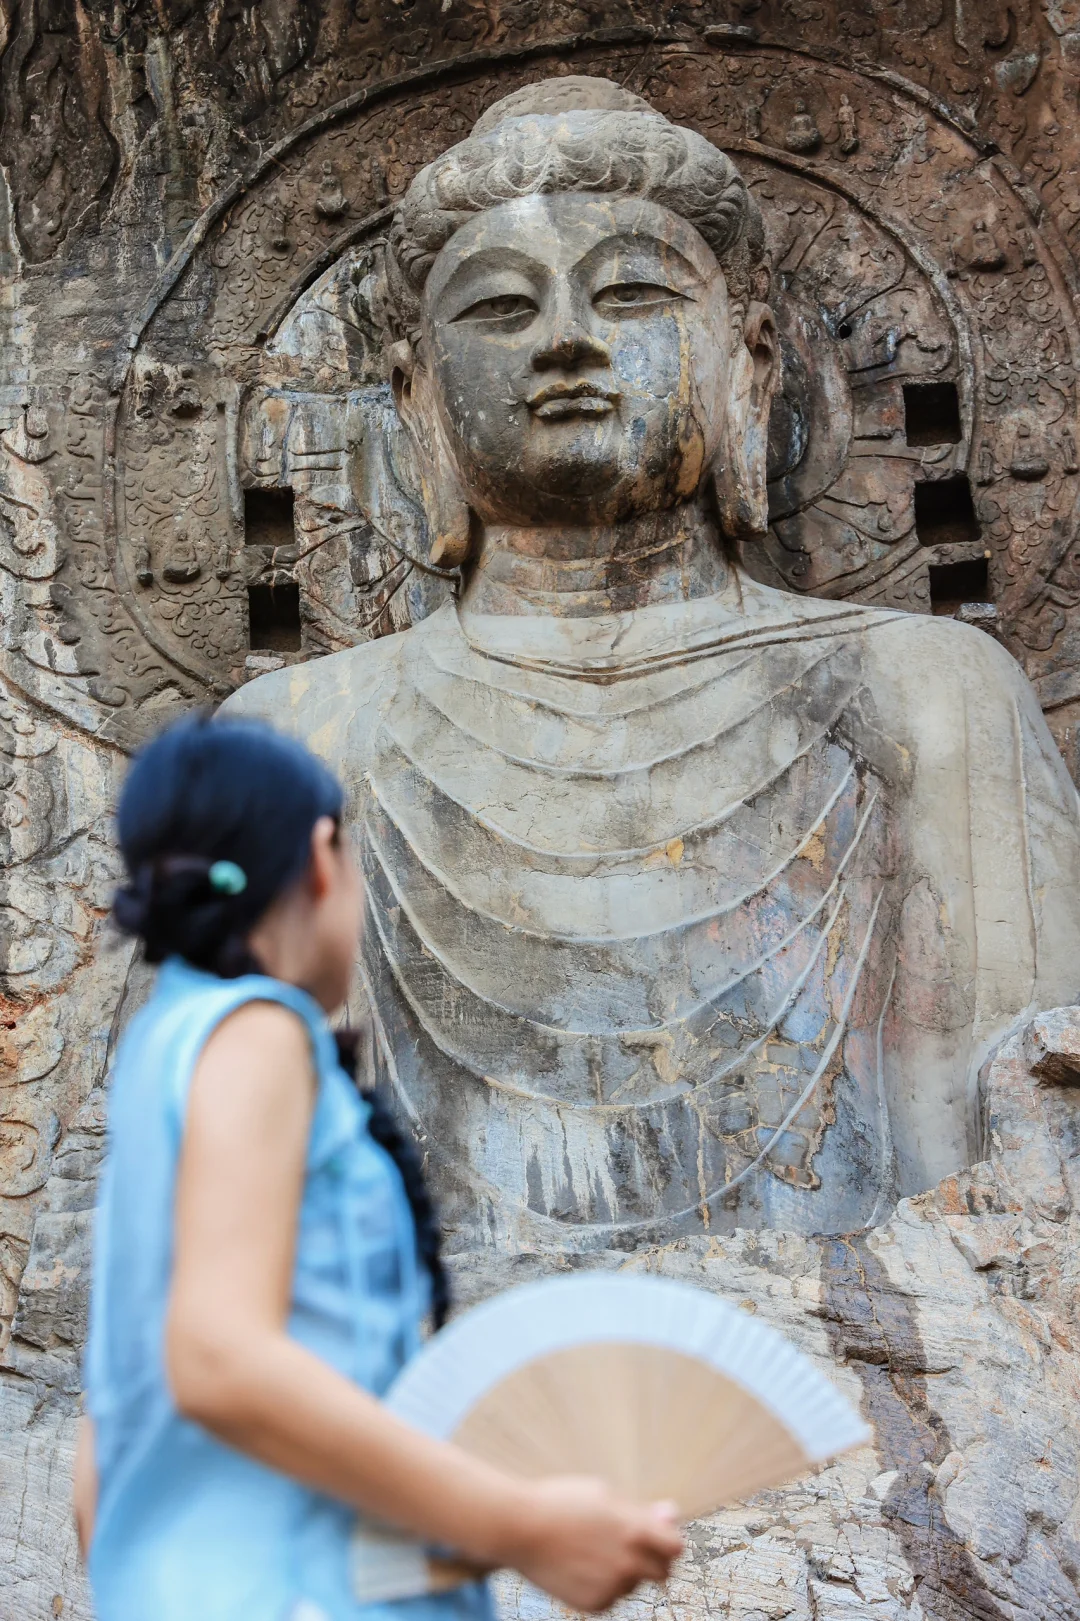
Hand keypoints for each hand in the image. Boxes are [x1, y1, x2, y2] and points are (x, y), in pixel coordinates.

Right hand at [502, 1476, 683, 1611]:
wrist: (521, 1529)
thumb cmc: (562, 1503)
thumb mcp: (604, 1495)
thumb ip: (641, 1511)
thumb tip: (670, 1514)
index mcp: (635, 1530)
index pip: (676, 1548)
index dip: (668, 1542)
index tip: (658, 1538)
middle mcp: (628, 1562)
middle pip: (661, 1573)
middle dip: (652, 1561)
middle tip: (628, 1547)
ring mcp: (611, 1586)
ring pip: (633, 1584)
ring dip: (625, 1572)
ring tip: (593, 1551)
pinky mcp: (595, 1604)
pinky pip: (612, 1597)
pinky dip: (603, 1585)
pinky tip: (582, 1566)